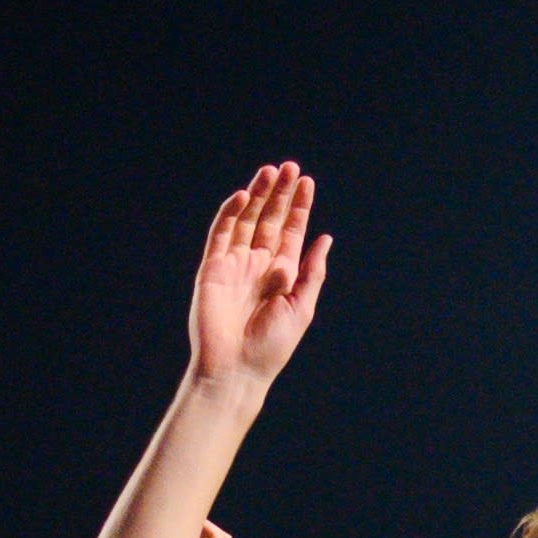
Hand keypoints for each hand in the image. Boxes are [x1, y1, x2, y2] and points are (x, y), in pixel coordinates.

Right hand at [185, 163, 334, 389]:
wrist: (236, 370)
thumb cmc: (271, 346)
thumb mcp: (301, 306)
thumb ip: (312, 272)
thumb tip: (326, 239)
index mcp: (281, 274)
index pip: (290, 232)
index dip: (298, 207)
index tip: (306, 182)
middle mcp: (257, 265)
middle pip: (269, 220)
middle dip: (280, 194)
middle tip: (290, 167)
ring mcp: (234, 265)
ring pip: (246, 221)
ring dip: (258, 196)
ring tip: (270, 171)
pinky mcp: (212, 269)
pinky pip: (221, 235)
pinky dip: (231, 214)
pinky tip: (244, 196)